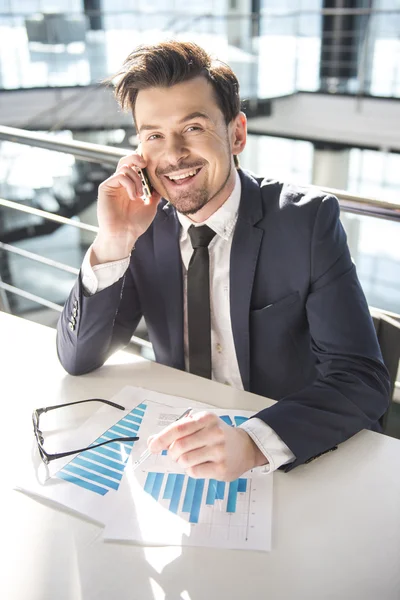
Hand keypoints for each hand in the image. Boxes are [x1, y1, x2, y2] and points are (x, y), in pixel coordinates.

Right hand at [92, 152, 160, 263]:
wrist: (123, 236)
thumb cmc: (135, 224)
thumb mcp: (151, 206)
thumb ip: (155, 193)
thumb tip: (162, 182)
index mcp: (130, 186)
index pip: (134, 166)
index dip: (143, 162)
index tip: (153, 167)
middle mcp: (120, 183)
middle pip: (126, 160)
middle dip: (137, 158)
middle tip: (146, 165)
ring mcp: (112, 185)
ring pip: (125, 167)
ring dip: (137, 180)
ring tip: (140, 195)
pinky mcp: (105, 188)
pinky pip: (119, 176)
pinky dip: (130, 184)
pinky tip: (133, 197)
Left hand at [148, 411, 267, 480]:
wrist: (245, 447)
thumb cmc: (218, 435)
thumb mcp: (200, 425)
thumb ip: (177, 431)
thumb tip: (153, 441)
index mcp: (206, 419)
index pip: (178, 428)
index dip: (162, 438)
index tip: (153, 446)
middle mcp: (214, 433)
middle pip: (179, 446)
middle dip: (172, 452)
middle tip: (176, 453)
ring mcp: (219, 451)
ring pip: (185, 460)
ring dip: (181, 462)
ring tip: (190, 458)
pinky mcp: (221, 468)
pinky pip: (194, 472)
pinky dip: (190, 470)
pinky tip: (199, 465)